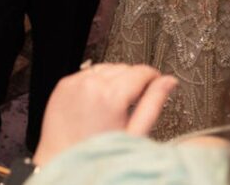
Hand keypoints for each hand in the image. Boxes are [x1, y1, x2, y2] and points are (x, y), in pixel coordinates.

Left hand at [33, 64, 177, 166]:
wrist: (61, 162)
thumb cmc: (99, 155)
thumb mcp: (134, 133)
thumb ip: (153, 103)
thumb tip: (168, 82)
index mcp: (112, 96)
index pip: (141, 71)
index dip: (153, 77)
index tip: (155, 83)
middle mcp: (91, 84)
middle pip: (124, 68)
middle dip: (132, 81)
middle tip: (132, 102)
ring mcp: (75, 83)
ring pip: (106, 68)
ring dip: (114, 79)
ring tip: (113, 104)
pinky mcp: (63, 85)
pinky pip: (87, 73)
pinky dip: (95, 83)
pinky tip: (96, 103)